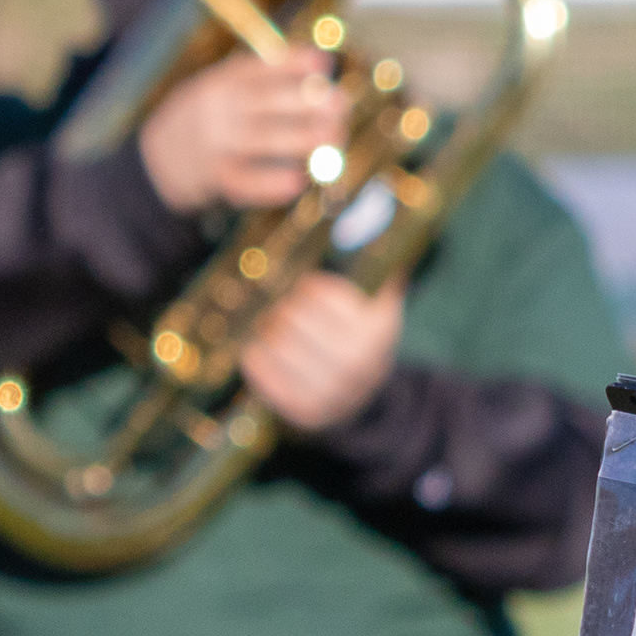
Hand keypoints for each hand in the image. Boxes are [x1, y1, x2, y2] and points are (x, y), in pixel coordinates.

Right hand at [137, 49, 347, 214]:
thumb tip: (321, 63)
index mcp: (220, 82)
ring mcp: (214, 144)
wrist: (159, 160)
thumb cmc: (211, 120)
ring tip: (335, 137)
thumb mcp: (224, 88)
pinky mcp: (214, 178)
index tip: (324, 62)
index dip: (290, 64)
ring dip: (300, 139)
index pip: (255, 68)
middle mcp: (215, 109)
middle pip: (262, 102)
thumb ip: (266, 78)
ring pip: (260, 140)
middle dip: (304, 102)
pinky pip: (245, 182)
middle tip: (341, 104)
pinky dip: (270, 184)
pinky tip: (298, 182)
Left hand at [235, 273, 403, 433]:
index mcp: (376, 330)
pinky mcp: (304, 409)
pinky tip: (260, 351)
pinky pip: (262, 371)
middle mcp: (356, 362)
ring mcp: (331, 390)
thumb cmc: (362, 342)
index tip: (306, 289)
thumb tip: (381, 226)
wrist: (365, 400)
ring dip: (265, 331)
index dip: (308, 287)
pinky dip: (255, 357)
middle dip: (282, 309)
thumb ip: (380, 275)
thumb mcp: (381, 309)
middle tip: (279, 309)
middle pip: (292, 316)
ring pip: (275, 343)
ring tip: (268, 329)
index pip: (318, 292)